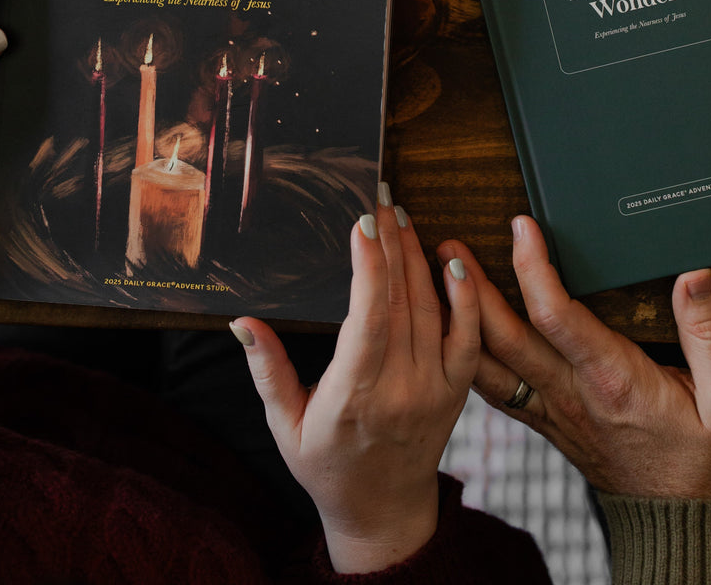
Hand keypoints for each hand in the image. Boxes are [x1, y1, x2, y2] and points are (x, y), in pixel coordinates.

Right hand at [231, 193, 479, 572]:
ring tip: (403, 218)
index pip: (367, 319)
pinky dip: (465, 298)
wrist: (382, 510)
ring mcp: (434, 390)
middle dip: (390, 243)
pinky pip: (468, 337)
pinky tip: (454, 262)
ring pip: (431, 309)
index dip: (368, 267)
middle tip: (380, 199)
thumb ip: (266, 369)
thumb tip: (242, 321)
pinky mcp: (456, 391)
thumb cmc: (325, 465)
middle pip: (400, 301)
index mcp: (352, 396)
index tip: (361, 223)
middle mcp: (399, 390)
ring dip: (418, 257)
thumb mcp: (283, 424)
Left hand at [440, 216, 710, 498]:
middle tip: (448, 244)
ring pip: (488, 362)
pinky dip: (466, 354)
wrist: (676, 517)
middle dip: (472, 286)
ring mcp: (549, 408)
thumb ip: (709, 334)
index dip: (532, 267)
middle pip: (504, 336)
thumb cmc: (702, 457)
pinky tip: (450, 330)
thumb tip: (695, 277)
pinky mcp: (542, 418)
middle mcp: (569, 391)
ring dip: (458, 318)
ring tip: (436, 276)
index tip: (521, 227)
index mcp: (611, 378)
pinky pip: (492, 386)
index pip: (556, 316)